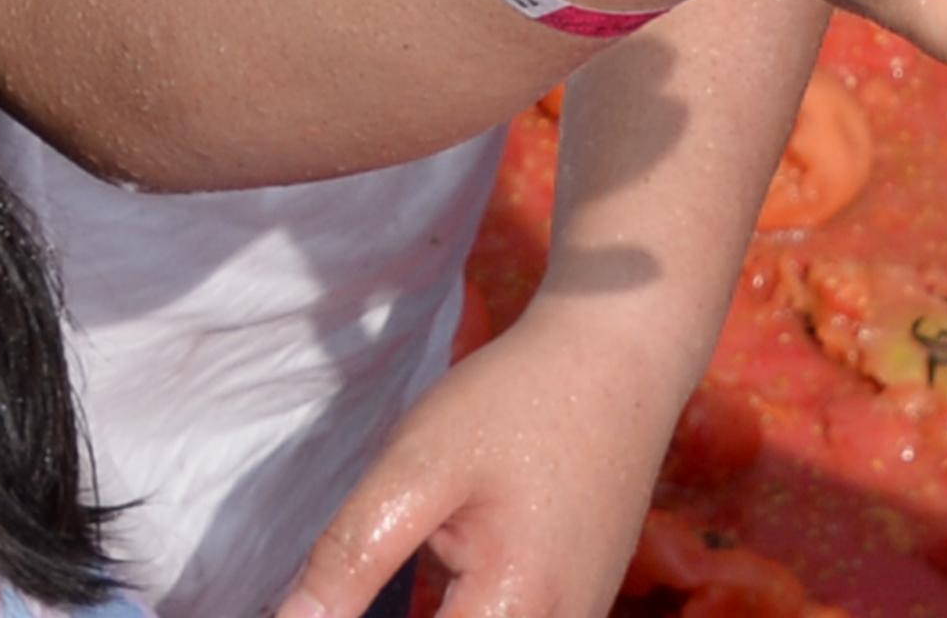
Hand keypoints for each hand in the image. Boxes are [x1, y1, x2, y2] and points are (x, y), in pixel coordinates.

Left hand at [272, 294, 686, 617]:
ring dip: (443, 615)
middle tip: (377, 564)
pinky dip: (471, 612)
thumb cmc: (519, 400)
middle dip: (407, 609)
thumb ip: (353, 553)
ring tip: (407, 562)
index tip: (326, 599)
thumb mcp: (419, 464)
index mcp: (515, 610)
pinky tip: (452, 580)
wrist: (620, 355)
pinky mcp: (581, 604)